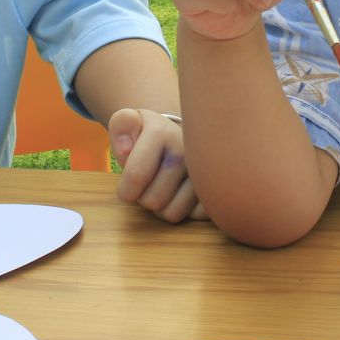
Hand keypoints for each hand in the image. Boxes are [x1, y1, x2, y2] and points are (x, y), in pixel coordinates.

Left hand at [109, 108, 205, 222]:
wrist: (183, 135)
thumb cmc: (148, 136)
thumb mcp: (130, 123)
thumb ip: (121, 125)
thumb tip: (125, 148)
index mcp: (161, 132)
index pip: (135, 176)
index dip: (125, 190)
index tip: (127, 186)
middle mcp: (188, 150)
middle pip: (153, 200)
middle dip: (144, 198)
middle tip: (149, 184)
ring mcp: (207, 170)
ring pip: (172, 212)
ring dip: (162, 207)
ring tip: (163, 188)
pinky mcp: (218, 189)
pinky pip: (193, 216)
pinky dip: (184, 209)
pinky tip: (181, 193)